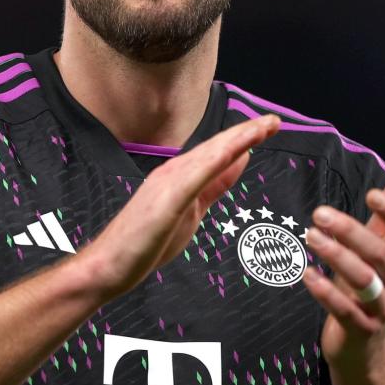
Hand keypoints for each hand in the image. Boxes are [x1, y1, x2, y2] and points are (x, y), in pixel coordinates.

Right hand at [81, 114, 280, 297]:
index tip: (269, 126)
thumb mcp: (191, 211)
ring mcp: (169, 184)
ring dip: (238, 139)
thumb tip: (236, 163)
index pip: (219, 153)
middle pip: (218, 148)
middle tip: (275, 120)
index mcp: (180, 176)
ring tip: (263, 127)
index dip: (245, 139)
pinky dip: (217, 160)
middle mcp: (174, 172)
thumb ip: (213, 187)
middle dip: (248, 132)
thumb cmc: (145, 242)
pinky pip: (196, 176)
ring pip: (210, 155)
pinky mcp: (166, 200)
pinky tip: (235, 150)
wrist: (108, 264)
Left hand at [302, 165, 384, 368]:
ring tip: (310, 237)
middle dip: (352, 231)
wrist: (365, 352)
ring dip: (336, 256)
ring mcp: (379, 309)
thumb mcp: (378, 249)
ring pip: (363, 280)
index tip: (372, 194)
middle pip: (380, 254)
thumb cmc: (368, 290)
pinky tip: (306, 274)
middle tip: (320, 213)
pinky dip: (325, 291)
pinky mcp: (359, 330)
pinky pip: (344, 310)